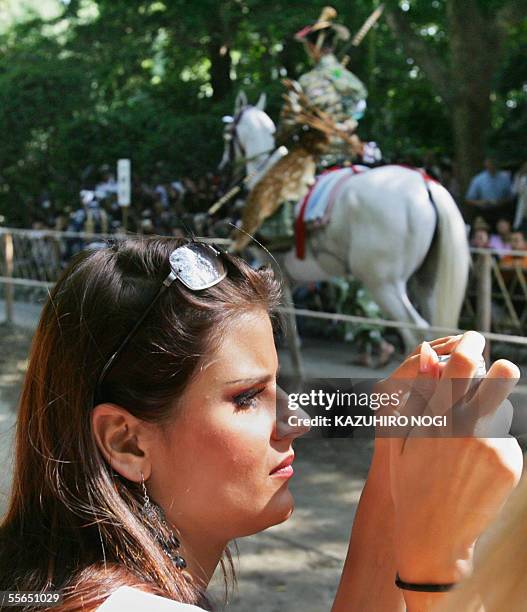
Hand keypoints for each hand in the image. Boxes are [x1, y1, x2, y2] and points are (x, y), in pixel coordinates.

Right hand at [387, 332, 521, 584]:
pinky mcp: (509, 466)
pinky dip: (492, 443)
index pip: (461, 364)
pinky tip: (474, 465)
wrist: (433, 537)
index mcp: (438, 417)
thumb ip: (418, 394)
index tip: (472, 338)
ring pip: (501, 410)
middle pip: (501, 377)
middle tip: (493, 371)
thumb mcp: (401, 438)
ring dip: (488, 413)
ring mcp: (494, 447)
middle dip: (498, 368)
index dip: (468, 344)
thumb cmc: (410, 484)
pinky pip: (505, 439)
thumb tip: (429, 354)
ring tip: (467, 441)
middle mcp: (469, 427)